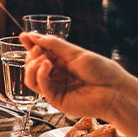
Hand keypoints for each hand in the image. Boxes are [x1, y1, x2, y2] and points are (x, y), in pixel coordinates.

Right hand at [19, 31, 137, 121]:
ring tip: (43, 58)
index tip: (23, 36)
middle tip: (37, 49)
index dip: (31, 46)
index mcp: (63, 63)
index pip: (41, 54)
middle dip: (31, 55)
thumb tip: (33, 36)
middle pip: (33, 66)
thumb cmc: (101, 71)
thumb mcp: (75, 53)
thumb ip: (53, 45)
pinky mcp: (55, 100)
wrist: (114, 91)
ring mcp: (55, 88)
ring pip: (31, 78)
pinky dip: (40, 74)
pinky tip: (47, 66)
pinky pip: (40, 86)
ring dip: (32, 65)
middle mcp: (57, 76)